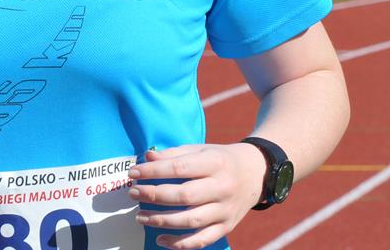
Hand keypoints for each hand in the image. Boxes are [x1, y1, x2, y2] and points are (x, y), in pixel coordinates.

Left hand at [129, 143, 266, 248]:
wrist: (257, 172)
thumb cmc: (221, 159)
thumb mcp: (201, 149)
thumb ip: (174, 154)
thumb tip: (147, 157)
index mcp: (215, 163)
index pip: (179, 168)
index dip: (153, 171)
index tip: (133, 172)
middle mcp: (223, 187)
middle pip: (184, 195)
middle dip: (154, 195)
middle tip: (133, 193)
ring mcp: (226, 209)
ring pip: (191, 220)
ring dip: (162, 220)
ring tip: (140, 217)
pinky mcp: (227, 226)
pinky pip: (202, 239)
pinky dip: (180, 243)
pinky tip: (160, 239)